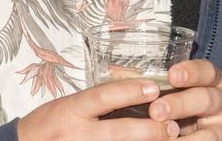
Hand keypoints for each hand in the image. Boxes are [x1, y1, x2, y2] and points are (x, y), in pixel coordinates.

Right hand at [17, 78, 179, 139]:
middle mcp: (74, 133)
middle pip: (118, 131)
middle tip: (173, 127)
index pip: (103, 97)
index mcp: (70, 110)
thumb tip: (138, 92)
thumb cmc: (47, 125)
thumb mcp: (68, 106)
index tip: (153, 88)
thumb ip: (98, 102)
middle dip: (148, 130)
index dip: (129, 92)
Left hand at [147, 60, 221, 139]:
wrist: (215, 136)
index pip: (206, 71)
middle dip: (180, 104)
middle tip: (156, 111)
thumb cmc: (191, 111)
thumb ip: (167, 90)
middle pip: (206, 99)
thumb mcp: (186, 94)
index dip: (191, 72)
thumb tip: (132, 87)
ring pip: (208, 132)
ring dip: (185, 138)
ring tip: (165, 138)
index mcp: (213, 83)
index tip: (172, 75)